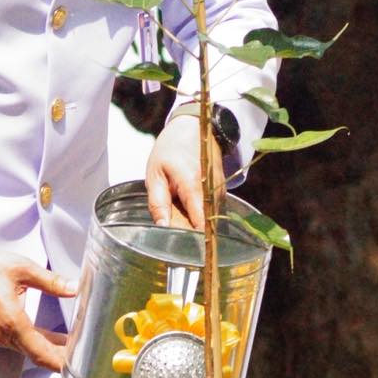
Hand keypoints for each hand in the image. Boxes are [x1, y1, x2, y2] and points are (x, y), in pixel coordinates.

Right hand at [0, 253, 73, 371]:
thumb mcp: (22, 268)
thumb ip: (51, 282)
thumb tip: (75, 288)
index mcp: (11, 322)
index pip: (40, 352)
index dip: (60, 362)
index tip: (77, 367)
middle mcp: (2, 335)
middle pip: (37, 354)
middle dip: (60, 357)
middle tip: (85, 356)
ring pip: (28, 349)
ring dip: (50, 350)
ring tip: (74, 347)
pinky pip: (19, 343)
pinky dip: (37, 343)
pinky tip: (52, 339)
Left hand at [145, 109, 220, 228]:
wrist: (194, 127)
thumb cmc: (171, 148)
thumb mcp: (155, 173)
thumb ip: (158, 203)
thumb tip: (163, 227)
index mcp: (194, 186)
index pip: (200, 224)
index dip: (193, 240)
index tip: (182, 250)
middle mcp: (213, 191)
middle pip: (204, 226)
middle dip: (189, 233)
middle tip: (173, 227)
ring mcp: (221, 192)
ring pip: (209, 220)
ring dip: (193, 222)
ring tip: (178, 210)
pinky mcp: (222, 192)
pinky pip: (211, 212)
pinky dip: (198, 213)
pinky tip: (187, 204)